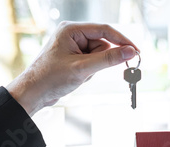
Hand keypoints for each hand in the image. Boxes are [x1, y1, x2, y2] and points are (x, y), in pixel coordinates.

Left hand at [6, 22, 138, 115]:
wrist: (33, 93)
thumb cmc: (51, 78)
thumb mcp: (83, 69)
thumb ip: (109, 59)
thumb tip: (130, 52)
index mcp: (71, 29)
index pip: (104, 30)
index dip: (122, 41)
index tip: (136, 52)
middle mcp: (72, 34)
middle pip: (102, 44)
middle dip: (100, 61)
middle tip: (89, 71)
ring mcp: (73, 46)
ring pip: (98, 55)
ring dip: (94, 68)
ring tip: (79, 75)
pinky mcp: (74, 57)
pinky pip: (92, 62)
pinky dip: (89, 72)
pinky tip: (77, 77)